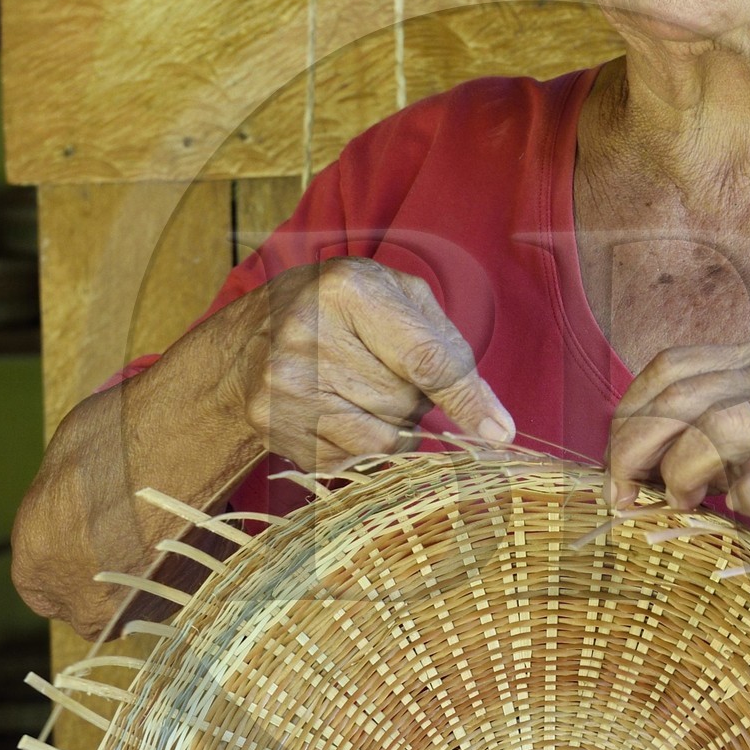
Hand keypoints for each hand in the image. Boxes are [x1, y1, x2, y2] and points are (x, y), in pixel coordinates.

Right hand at [226, 258, 514, 469]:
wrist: (249, 338)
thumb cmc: (343, 312)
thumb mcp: (397, 300)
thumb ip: (451, 352)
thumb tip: (498, 426)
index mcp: (349, 290)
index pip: (425, 359)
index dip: (467, 400)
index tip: (500, 435)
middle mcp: (310, 333)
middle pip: (406, 403)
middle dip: (414, 398)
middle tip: (383, 370)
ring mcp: (286, 382)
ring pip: (383, 440)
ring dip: (391, 428)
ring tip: (362, 391)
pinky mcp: (273, 422)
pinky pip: (351, 460)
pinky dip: (360, 446)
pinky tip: (336, 411)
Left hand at [605, 337, 749, 562]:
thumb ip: (724, 419)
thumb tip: (649, 451)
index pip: (670, 367)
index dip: (630, 414)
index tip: (618, 461)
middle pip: (679, 397)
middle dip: (634, 449)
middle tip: (625, 494)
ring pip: (716, 429)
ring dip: (680, 472)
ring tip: (679, 503)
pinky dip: (746, 500)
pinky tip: (746, 510)